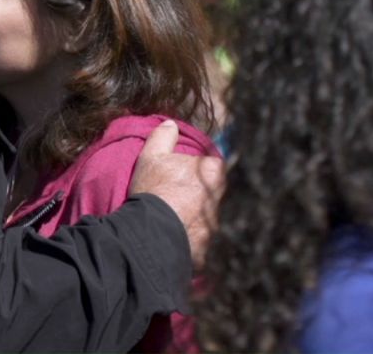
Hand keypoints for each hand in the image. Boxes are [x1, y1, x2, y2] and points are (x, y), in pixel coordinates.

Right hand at [129, 120, 224, 269]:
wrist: (153, 234)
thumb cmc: (155, 191)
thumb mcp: (152, 157)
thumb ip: (162, 137)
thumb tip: (170, 124)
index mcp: (213, 173)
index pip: (215, 164)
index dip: (201, 167)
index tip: (187, 172)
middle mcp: (221, 199)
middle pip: (215, 190)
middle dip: (203, 192)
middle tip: (182, 194)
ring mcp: (217, 225)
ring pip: (211, 214)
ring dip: (198, 214)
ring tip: (179, 216)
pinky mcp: (210, 247)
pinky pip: (204, 238)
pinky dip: (195, 236)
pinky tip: (180, 236)